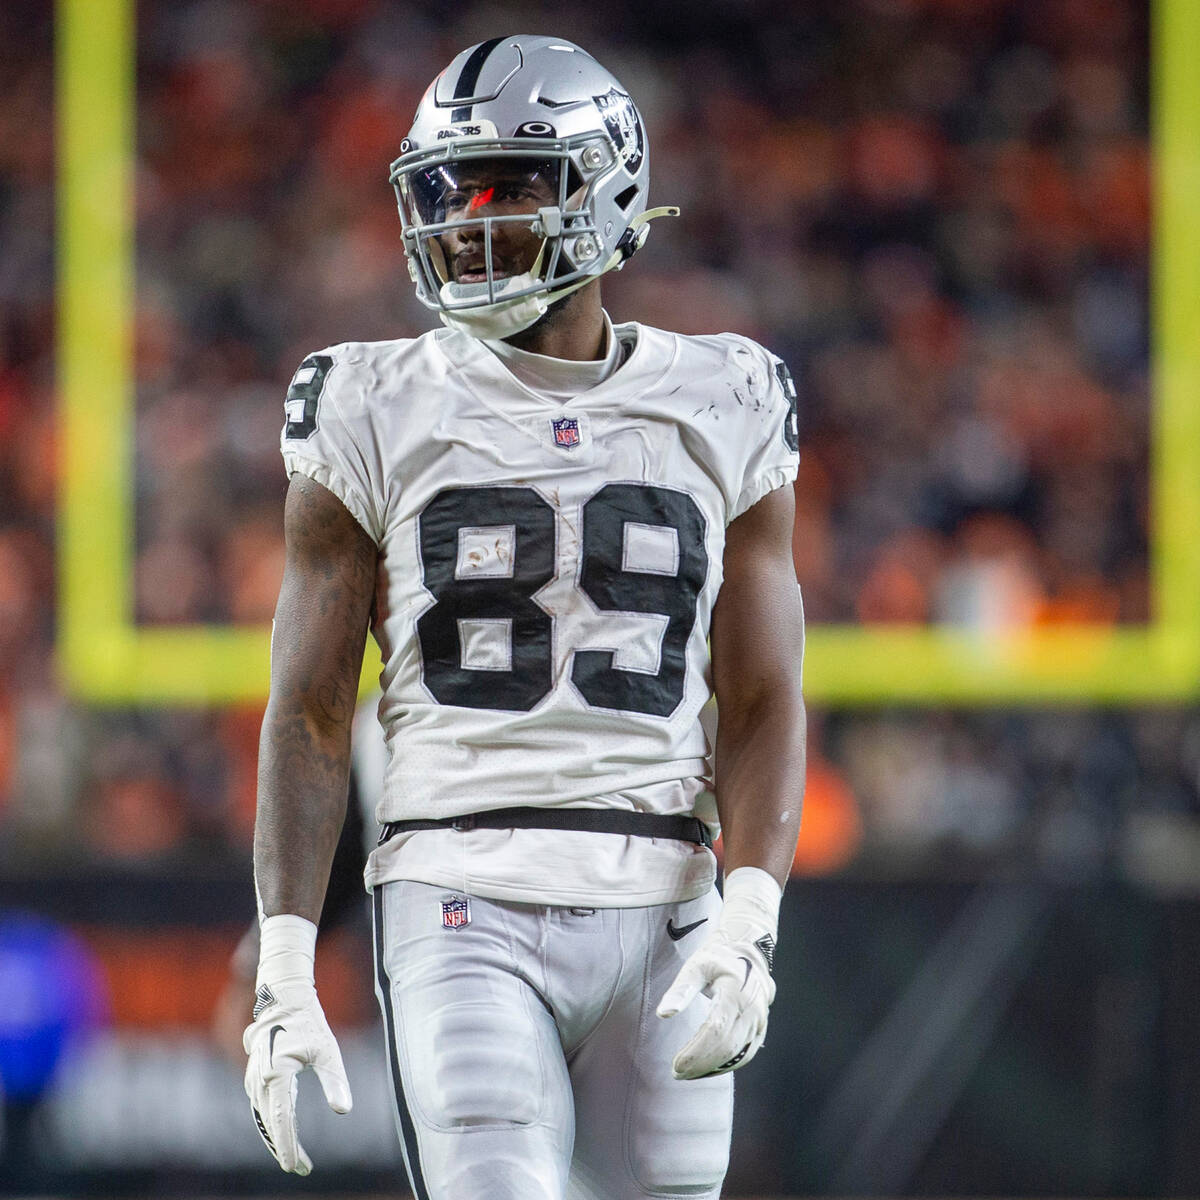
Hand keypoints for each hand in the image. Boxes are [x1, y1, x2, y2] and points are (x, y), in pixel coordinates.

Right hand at [243, 916, 351, 1174]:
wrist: (283, 998)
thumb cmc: (308, 1022)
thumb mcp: (327, 1049)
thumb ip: (335, 1080)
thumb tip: (343, 1110)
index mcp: (276, 1075)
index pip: (281, 1121)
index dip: (288, 1147)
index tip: (297, 1167)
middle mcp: (260, 1080)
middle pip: (269, 1124)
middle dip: (283, 1147)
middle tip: (300, 1167)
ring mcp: (254, 1078)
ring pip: (262, 1117)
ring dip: (275, 1137)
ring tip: (293, 1156)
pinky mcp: (255, 1075)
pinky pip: (260, 1107)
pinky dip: (269, 1123)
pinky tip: (280, 1135)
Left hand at [656, 867, 779, 1078]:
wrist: (749, 953)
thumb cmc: (717, 959)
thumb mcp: (696, 966)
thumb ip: (680, 990)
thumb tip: (664, 1014)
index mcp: (735, 993)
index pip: (716, 1031)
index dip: (696, 1052)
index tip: (676, 1064)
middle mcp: (751, 1010)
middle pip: (727, 1048)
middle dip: (701, 1065)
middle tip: (677, 1072)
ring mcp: (759, 1022)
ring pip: (737, 1056)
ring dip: (712, 1069)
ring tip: (688, 1073)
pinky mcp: (760, 1030)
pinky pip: (745, 1055)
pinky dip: (725, 1066)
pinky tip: (706, 1069)